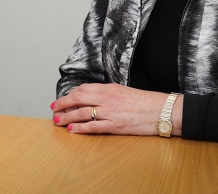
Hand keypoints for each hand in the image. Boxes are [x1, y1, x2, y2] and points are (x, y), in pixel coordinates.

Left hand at [51, 83, 183, 135]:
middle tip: (53, 109)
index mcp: (110, 88)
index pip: (84, 89)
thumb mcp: (125, 92)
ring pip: (82, 113)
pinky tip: (72, 129)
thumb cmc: (147, 102)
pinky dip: (80, 128)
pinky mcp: (116, 125)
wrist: (164, 110)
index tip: (62, 100)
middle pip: (78, 98)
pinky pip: (93, 126)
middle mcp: (107, 98)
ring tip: (57, 121)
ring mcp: (111, 112)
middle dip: (63, 104)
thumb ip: (109, 94)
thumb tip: (94, 98)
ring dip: (67, 116)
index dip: (70, 94)